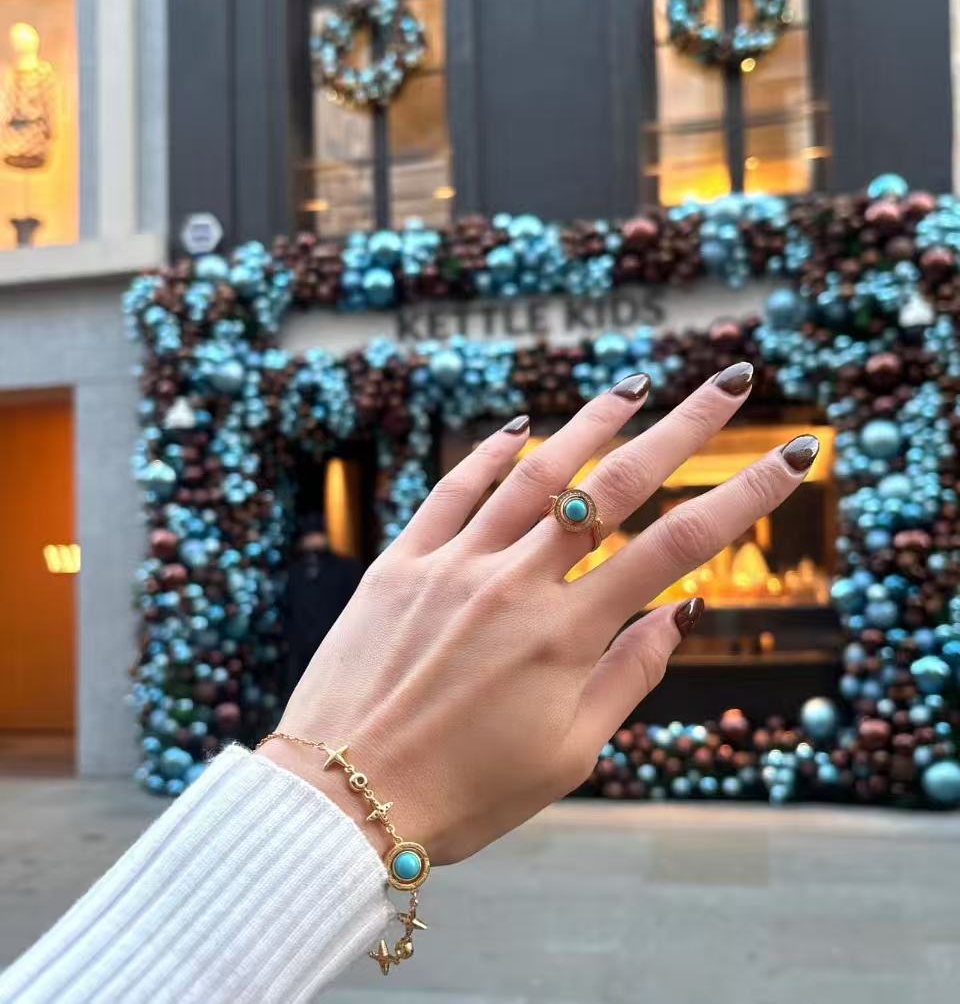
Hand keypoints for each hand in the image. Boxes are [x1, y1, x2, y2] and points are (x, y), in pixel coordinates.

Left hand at [260, 362, 818, 864]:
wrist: (342, 800)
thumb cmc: (464, 792)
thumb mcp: (568, 754)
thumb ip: (628, 675)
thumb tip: (680, 612)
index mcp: (567, 635)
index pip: (677, 547)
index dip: (743, 496)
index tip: (791, 457)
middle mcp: (516, 585)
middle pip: (616, 486)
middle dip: (683, 428)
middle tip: (729, 382)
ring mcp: (453, 566)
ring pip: (534, 474)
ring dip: (590, 422)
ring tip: (634, 386)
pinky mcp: (399, 564)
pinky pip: (451, 492)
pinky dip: (489, 455)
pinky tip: (519, 428)